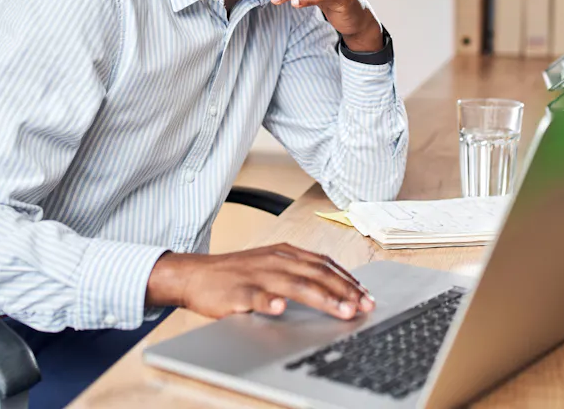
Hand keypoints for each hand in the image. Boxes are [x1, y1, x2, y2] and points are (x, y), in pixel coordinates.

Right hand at [146, 244, 374, 319]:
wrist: (195, 275)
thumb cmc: (237, 274)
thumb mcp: (272, 265)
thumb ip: (299, 273)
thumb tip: (333, 288)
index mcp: (286, 253)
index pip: (325, 264)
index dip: (349, 280)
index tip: (367, 296)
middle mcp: (276, 260)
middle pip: (317, 274)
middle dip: (345, 291)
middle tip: (365, 307)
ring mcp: (257, 275)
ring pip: (295, 284)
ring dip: (323, 298)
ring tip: (343, 311)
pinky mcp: (237, 291)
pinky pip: (255, 296)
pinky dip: (269, 301)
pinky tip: (280, 308)